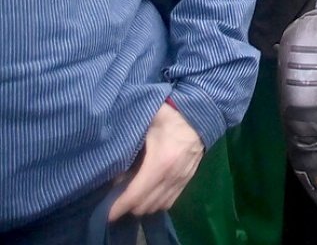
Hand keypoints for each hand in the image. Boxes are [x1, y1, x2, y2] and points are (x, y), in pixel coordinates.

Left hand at [108, 102, 203, 219]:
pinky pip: (169, 202)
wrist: (200, 116)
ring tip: (129, 196)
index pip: (135, 196)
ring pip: (156, 206)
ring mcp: (182, 180)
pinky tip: (148, 194)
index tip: (104, 213)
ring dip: (141, 206)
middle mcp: (172, 177)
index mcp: (160, 163)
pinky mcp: (187, 180)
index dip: (118, 207)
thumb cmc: (169, 117)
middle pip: (144, 206)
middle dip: (127, 207)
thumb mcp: (145, 126)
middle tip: (114, 199)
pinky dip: (156, 203)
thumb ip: (127, 147)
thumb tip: (113, 173)